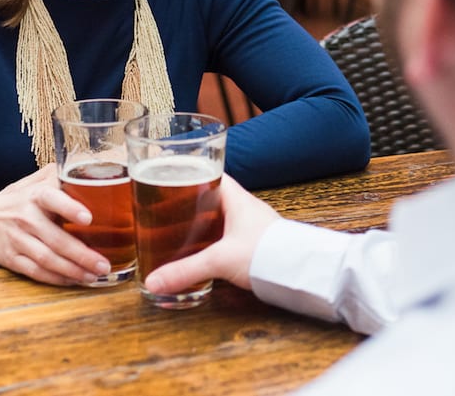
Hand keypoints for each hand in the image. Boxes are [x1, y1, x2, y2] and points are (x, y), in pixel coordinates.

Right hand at [0, 163, 111, 286]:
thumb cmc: (20, 199)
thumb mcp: (35, 181)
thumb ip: (59, 176)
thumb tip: (90, 166)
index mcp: (35, 195)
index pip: (52, 199)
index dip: (69, 208)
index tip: (88, 218)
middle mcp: (26, 218)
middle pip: (55, 239)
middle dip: (82, 255)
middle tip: (104, 264)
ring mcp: (17, 240)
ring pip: (47, 259)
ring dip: (73, 270)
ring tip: (95, 276)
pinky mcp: (11, 258)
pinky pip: (36, 272)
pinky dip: (57, 279)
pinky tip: (74, 280)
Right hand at [142, 174, 279, 294]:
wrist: (301, 271)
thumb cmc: (268, 253)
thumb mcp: (219, 260)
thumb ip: (185, 270)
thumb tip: (153, 281)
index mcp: (236, 198)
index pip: (211, 174)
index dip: (192, 173)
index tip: (173, 176)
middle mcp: (245, 208)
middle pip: (213, 197)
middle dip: (192, 202)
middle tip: (169, 207)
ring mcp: (253, 225)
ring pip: (222, 217)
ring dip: (204, 222)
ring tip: (180, 229)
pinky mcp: (257, 243)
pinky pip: (231, 235)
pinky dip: (216, 239)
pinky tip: (206, 250)